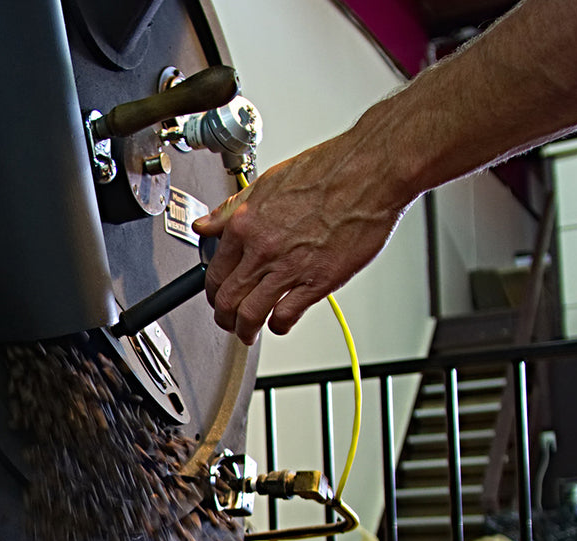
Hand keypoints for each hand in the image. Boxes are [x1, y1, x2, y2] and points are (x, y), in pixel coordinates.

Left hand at [191, 138, 408, 344]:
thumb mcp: (267, 182)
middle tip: (228, 320)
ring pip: (250, 314)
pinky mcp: (318, 281)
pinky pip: (286, 316)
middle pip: (227, 299)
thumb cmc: (328, 171)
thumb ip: (232, 209)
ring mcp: (290, 268)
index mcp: (246, 224)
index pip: (214, 272)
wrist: (370, 172)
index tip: (217, 295)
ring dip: (245, 330)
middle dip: (223, 317)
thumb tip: (206, 225)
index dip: (212, 291)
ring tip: (248, 332)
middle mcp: (263, 249)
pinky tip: (280, 322)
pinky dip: (278, 326)